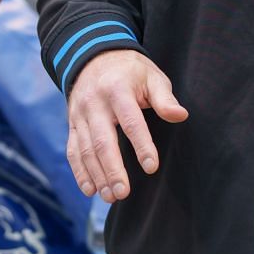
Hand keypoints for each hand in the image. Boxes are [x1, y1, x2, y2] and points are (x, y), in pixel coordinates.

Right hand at [65, 51, 186, 203]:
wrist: (93, 57)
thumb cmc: (130, 71)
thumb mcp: (151, 76)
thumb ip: (164, 98)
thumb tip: (180, 116)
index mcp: (117, 89)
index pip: (130, 121)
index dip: (141, 145)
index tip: (151, 167)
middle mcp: (94, 103)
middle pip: (102, 140)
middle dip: (112, 169)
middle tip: (123, 193)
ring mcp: (79, 114)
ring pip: (85, 149)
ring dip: (97, 175)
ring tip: (110, 197)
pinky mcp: (72, 124)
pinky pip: (73, 150)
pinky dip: (79, 172)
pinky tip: (90, 190)